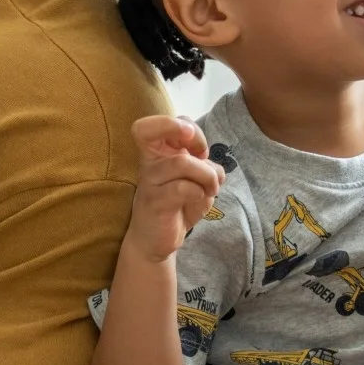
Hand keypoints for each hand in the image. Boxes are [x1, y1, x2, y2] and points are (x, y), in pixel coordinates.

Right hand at [124, 115, 222, 262]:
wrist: (155, 240)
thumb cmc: (176, 204)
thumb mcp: (195, 179)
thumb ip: (203, 164)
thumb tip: (215, 168)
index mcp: (155, 152)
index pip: (150, 125)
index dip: (176, 124)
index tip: (196, 143)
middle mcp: (148, 163)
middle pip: (156, 131)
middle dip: (194, 137)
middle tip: (204, 156)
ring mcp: (149, 182)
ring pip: (182, 162)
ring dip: (207, 175)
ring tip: (211, 189)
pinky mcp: (154, 202)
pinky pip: (183, 188)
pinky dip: (200, 194)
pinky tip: (198, 203)